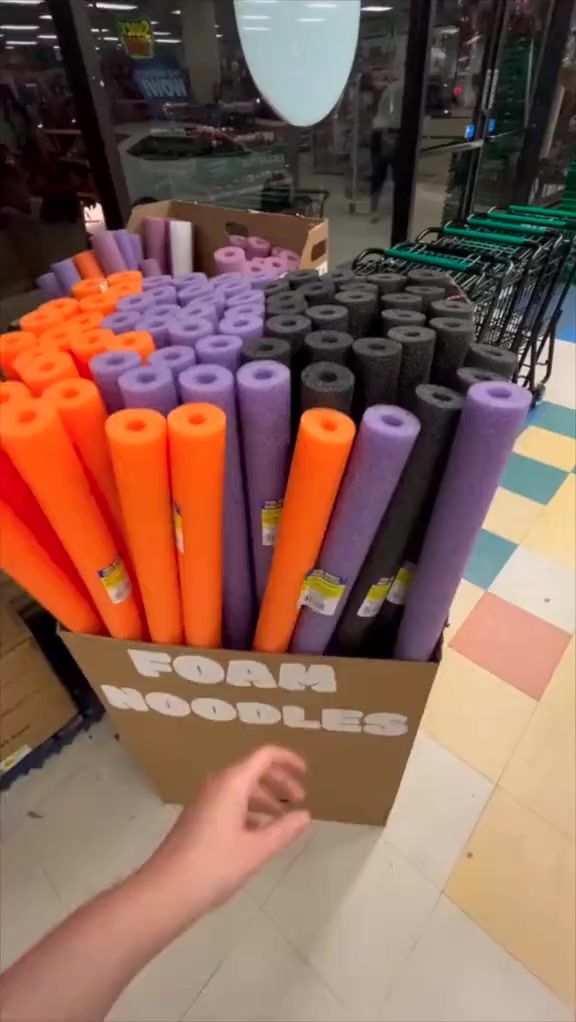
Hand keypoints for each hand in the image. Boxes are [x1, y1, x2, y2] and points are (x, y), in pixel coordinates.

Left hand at [148, 745, 309, 923]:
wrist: (166, 890)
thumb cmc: (214, 866)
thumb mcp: (256, 850)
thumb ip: (283, 830)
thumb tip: (305, 816)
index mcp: (232, 783)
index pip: (264, 756)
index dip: (288, 760)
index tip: (306, 773)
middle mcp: (217, 785)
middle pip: (253, 770)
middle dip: (279, 782)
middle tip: (299, 800)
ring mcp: (204, 802)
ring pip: (240, 789)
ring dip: (264, 798)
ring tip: (283, 819)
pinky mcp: (198, 818)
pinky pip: (229, 803)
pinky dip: (248, 811)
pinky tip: (258, 833)